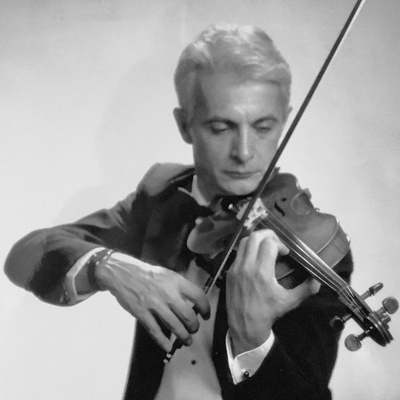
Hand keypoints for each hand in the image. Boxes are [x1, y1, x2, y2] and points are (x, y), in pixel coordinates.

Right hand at [95, 252, 209, 351]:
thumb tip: (192, 300)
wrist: (123, 273)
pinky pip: (155, 331)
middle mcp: (168, 294)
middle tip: (194, 329)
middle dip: (194, 326)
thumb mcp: (167, 274)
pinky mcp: (142, 314)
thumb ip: (179, 287)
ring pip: (174, 326)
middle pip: (188, 315)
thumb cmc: (147, 274)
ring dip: (183, 336)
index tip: (206, 315)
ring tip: (187, 341)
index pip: (198, 296)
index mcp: (176, 281)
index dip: (205, 308)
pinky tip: (167, 347)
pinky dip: (162, 341)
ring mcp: (155, 305)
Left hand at [226, 229, 319, 356]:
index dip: (280, 244)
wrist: (245, 326)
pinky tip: (255, 259)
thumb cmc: (268, 313)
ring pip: (244, 242)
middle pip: (254, 237)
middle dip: (268, 235)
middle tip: (276, 243)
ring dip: (256, 240)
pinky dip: (248, 250)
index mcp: (262, 271)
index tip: (285, 253)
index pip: (269, 244)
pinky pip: (238, 253)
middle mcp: (247, 266)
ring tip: (265, 248)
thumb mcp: (289, 302)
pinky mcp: (230, 272)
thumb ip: (305, 290)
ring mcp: (236, 268)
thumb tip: (318, 281)